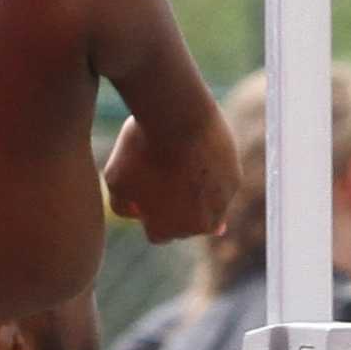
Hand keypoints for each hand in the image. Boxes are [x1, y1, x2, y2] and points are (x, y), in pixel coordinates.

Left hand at [103, 103, 238, 245]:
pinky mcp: (234, 180)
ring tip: (179, 165)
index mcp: (167, 230)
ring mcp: (220, 203)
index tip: (146, 191)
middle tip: (164, 177)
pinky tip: (196, 156)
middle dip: (175, 208)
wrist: (179, 117)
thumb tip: (137, 213)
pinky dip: (210, 176)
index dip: (151, 213)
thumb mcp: (115, 179)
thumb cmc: (141, 149)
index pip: (158, 232)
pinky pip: (220, 185)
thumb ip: (122, 205)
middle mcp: (198, 225)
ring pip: (206, 207)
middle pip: (184, 224)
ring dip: (196, 194)